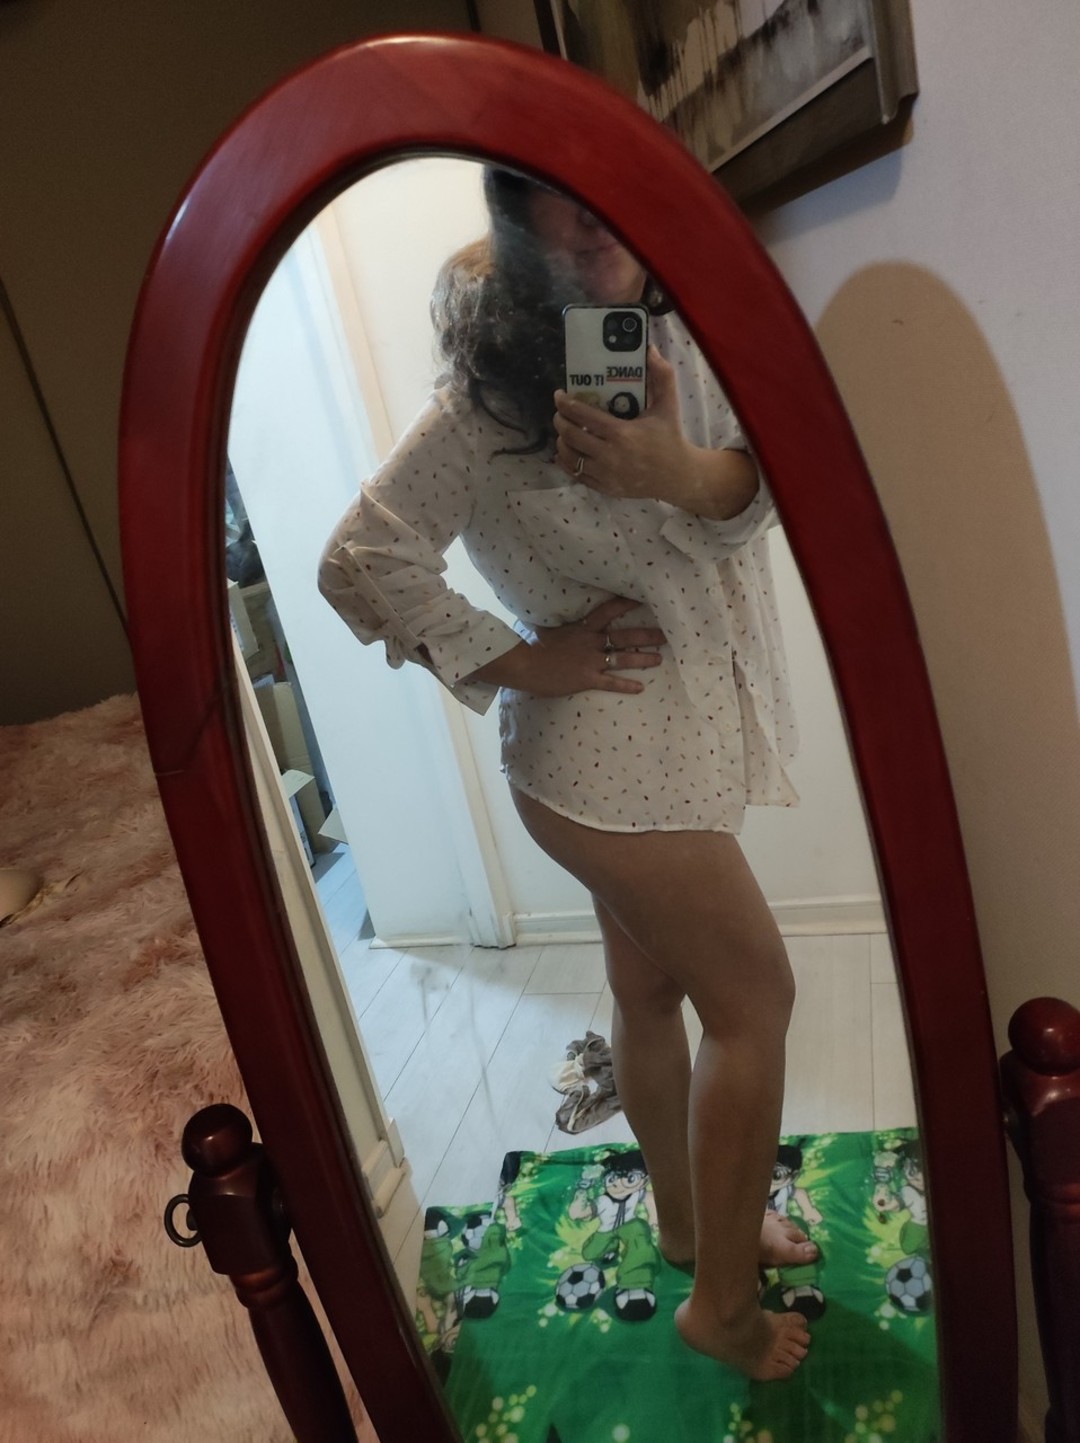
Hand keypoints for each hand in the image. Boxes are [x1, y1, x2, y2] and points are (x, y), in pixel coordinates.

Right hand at [475, 597, 664, 696]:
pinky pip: (611, 682)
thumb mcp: (548, 629)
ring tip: (659, 659)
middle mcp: (591, 642)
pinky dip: (626, 685)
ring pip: (623, 658)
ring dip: (642, 659)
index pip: (608, 611)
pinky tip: (640, 688)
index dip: (626, 604)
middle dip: (647, 635)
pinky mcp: (587, 679)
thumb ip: (561, 625)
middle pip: (625, 636)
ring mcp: (591, 661)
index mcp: (582, 627)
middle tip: (666, 634)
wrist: (524, 664)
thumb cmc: (531, 646)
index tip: (642, 599)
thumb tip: (561, 618)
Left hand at [553, 347, 758, 517]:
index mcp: (621, 433)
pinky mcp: (605, 487)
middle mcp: (609, 455)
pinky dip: (567, 462)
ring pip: (570, 457)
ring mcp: (605, 474)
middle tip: (560, 413)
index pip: (583, 415)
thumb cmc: (671, 438)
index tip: (559, 395)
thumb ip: (662, 376)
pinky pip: (576, 474)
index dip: (565, 404)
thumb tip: (649, 350)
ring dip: (561, 442)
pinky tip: (567, 452)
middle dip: (560, 421)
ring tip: (563, 431)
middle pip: (571, 436)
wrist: (678, 476)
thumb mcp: (668, 405)